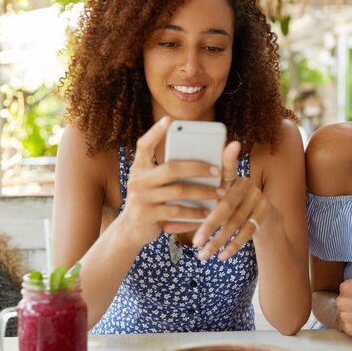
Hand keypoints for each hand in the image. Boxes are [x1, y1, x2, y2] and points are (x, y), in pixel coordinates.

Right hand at [120, 116, 222, 246]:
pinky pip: (177, 211)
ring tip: (220, 194)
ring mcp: (141, 198)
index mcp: (139, 167)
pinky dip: (195, 213)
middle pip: (171, 168)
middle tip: (218, 170)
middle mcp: (137, 180)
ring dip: (203, 192)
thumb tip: (202, 161)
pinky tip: (208, 214)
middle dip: (198, 168)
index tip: (169, 119)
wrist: (130, 231)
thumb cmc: (149, 202)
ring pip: (178, 191)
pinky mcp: (147, 215)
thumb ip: (168, 172)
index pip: (145, 145)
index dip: (156, 132)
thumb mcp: (153, 183)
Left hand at [192, 141, 280, 260]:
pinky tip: (222, 256)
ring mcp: (258, 198)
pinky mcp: (266, 212)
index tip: (231, 144)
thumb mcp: (214, 206)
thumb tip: (165, 225)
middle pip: (226, 204)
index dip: (228, 157)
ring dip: (219, 240)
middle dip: (209, 224)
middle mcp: (246, 184)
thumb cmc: (229, 211)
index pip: (227, 168)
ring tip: (204, 254)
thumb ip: (194, 212)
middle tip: (195, 241)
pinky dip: (233, 245)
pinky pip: (248, 231)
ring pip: (236, 221)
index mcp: (231, 178)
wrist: (263, 220)